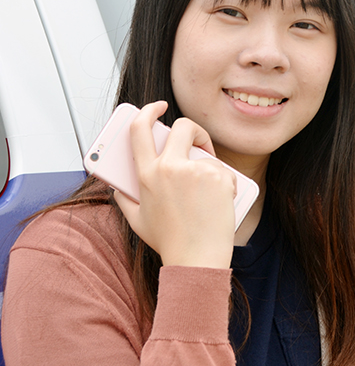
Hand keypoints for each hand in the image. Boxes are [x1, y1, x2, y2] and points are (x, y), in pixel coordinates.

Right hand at [114, 101, 236, 268]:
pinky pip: (222, 169)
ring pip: (207, 155)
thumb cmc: (170, 241)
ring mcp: (196, 171)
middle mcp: (170, 168)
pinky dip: (224, 182)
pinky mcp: (219, 176)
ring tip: (206, 197)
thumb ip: (124, 197)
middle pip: (183, 126)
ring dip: (209, 168)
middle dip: (193, 130)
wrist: (198, 259)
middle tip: (198, 143)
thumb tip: (119, 184)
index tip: (157, 107)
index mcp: (147, 174)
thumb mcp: (137, 220)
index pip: (140, 129)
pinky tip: (219, 202)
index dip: (147, 111)